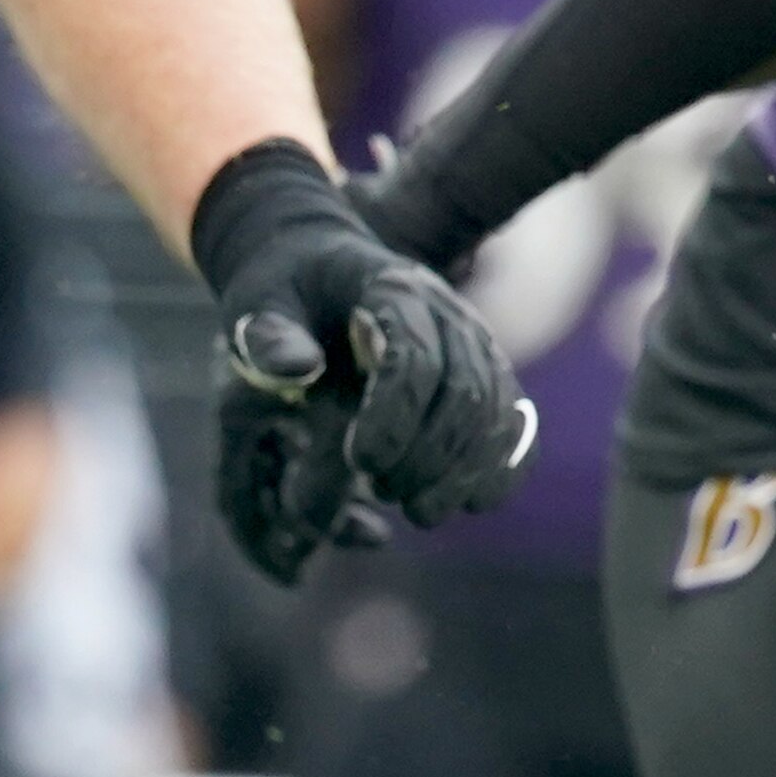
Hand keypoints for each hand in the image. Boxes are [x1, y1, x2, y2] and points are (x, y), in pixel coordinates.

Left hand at [193, 138, 531, 583]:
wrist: (321, 265)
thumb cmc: (286, 291)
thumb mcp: (259, 301)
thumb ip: (268, 334)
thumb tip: (297, 369)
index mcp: (394, 290)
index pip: (415, 359)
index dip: (394, 419)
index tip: (359, 464)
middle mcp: (449, 313)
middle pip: (463, 393)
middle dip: (428, 457)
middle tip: (384, 492)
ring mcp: (478, 343)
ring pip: (496, 414)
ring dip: (462, 473)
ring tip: (420, 512)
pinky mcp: (491, 373)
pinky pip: (516, 424)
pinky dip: (502, 467)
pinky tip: (471, 502)